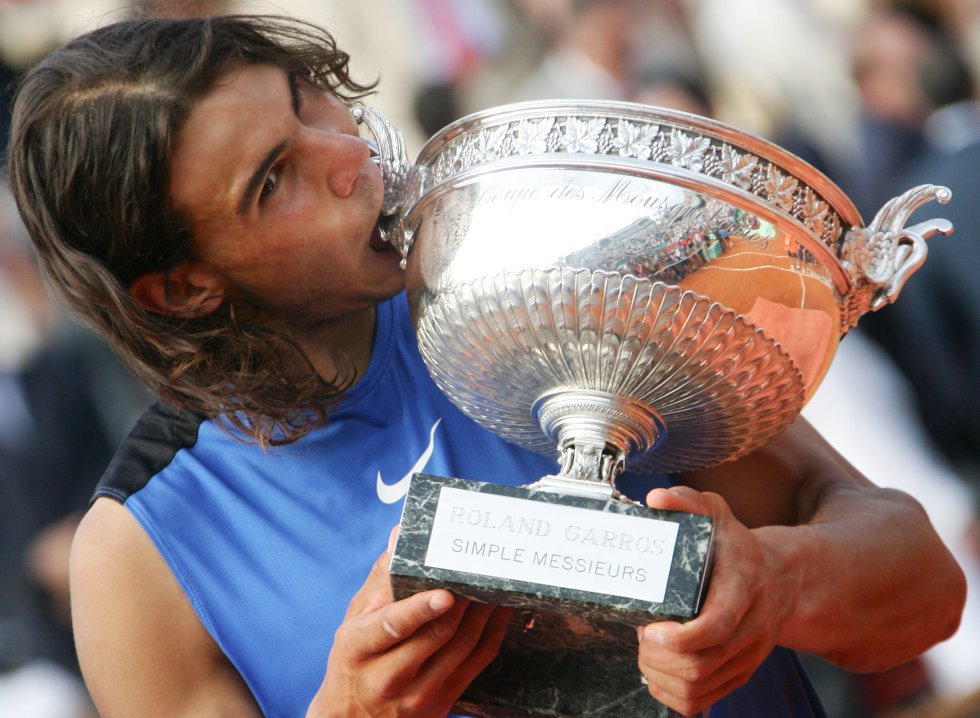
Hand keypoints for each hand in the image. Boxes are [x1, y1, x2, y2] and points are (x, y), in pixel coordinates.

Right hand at [307, 527, 511, 716]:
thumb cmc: (353, 661)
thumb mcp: (354, 621)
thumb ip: (379, 580)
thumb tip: (398, 537)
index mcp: (358, 648)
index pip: (391, 627)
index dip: (420, 609)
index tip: (445, 593)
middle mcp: (387, 676)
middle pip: (436, 635)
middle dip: (464, 601)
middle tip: (482, 570)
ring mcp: (417, 694)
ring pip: (461, 647)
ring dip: (484, 612)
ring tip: (494, 584)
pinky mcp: (441, 704)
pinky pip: (475, 663)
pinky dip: (492, 633)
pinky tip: (500, 611)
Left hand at [636, 487, 796, 715]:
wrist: (784, 578)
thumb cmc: (739, 547)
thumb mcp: (717, 514)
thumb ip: (688, 501)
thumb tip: (656, 499)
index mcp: (742, 586)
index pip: (717, 624)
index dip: (680, 636)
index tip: (649, 629)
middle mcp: (750, 627)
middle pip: (701, 664)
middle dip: (658, 657)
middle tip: (641, 636)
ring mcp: (746, 655)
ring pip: (700, 687)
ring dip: (661, 677)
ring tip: (647, 652)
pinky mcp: (740, 672)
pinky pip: (704, 701)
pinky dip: (674, 696)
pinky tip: (659, 673)